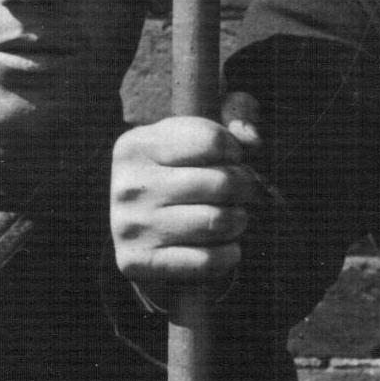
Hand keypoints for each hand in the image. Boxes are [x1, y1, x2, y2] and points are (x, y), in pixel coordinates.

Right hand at [109, 88, 268, 291]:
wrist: (148, 238)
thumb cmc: (186, 177)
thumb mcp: (204, 137)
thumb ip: (236, 118)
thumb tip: (251, 139)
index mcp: (136, 145)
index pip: (213, 141)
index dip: (236, 152)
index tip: (232, 160)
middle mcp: (128, 184)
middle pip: (222, 182)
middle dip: (246, 188)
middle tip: (242, 194)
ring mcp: (130, 225)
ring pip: (219, 221)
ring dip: (239, 221)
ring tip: (233, 218)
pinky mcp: (137, 262)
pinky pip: (209, 261)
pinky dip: (230, 255)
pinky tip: (224, 246)